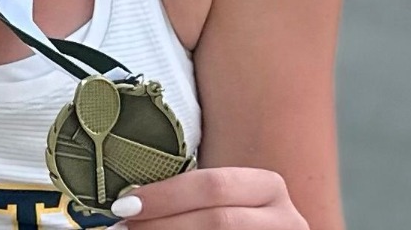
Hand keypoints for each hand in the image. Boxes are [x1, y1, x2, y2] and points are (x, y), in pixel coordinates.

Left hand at [110, 167, 303, 228]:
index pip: (213, 186)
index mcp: (268, 187)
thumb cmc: (232, 212)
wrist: (256, 229)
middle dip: (164, 223)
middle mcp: (285, 218)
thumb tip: (129, 200)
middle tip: (125, 227)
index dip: (166, 196)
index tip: (125, 205)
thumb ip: (189, 194)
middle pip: (217, 220)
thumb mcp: (222, 197)